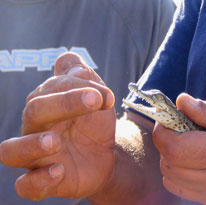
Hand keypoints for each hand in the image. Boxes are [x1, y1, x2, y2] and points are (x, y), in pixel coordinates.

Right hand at [0, 53, 115, 200]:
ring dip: (31, 145)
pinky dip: (37, 180)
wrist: (107, 153)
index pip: (52, 87)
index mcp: (47, 104)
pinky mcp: (44, 181)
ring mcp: (36, 156)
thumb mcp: (97, 98)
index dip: (79, 86)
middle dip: (64, 103)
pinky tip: (58, 171)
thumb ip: (84, 77)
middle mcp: (36, 128)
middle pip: (33, 111)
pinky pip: (26, 185)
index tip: (106, 96)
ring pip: (11, 151)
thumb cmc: (95, 124)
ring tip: (54, 141)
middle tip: (94, 101)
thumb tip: (71, 63)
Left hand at [153, 93, 205, 203]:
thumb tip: (182, 101)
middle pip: (169, 165)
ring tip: (190, 146)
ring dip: (172, 161)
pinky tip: (199, 163)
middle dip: (166, 144)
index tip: (167, 120)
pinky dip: (183, 175)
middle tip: (179, 130)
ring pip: (173, 181)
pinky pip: (187, 192)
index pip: (175, 148)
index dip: (163, 132)